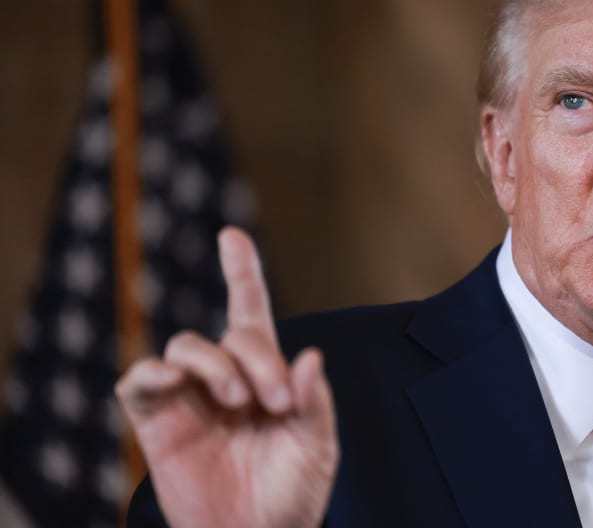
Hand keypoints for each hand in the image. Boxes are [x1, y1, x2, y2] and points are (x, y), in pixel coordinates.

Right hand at [115, 227, 338, 527]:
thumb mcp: (316, 446)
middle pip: (231, 334)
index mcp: (265, 375)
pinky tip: (175, 380)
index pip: (251, 313)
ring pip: (187, 345)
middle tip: (275, 400)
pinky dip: (154, 372)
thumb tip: (311, 354)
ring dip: (215, 364)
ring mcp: (188, 398)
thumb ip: (314, 401)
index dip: (241, 272)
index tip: (232, 235)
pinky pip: (140, 381)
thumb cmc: (290, 493)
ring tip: (238, 400)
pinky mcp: (157, 422)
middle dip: (258, 358)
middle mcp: (224, 378)